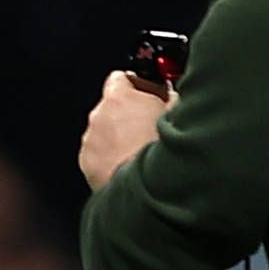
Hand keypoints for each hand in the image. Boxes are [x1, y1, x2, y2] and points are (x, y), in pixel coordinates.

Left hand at [79, 69, 167, 190]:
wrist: (150, 190)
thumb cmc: (167, 151)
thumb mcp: (181, 114)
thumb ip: (173, 99)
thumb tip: (174, 97)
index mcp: (120, 98)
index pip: (121, 78)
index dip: (137, 86)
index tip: (150, 94)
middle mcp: (99, 116)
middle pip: (112, 107)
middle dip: (129, 114)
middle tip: (152, 127)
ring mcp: (90, 141)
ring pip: (104, 132)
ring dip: (119, 137)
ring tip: (144, 152)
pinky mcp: (87, 163)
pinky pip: (98, 154)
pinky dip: (110, 157)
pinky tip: (131, 166)